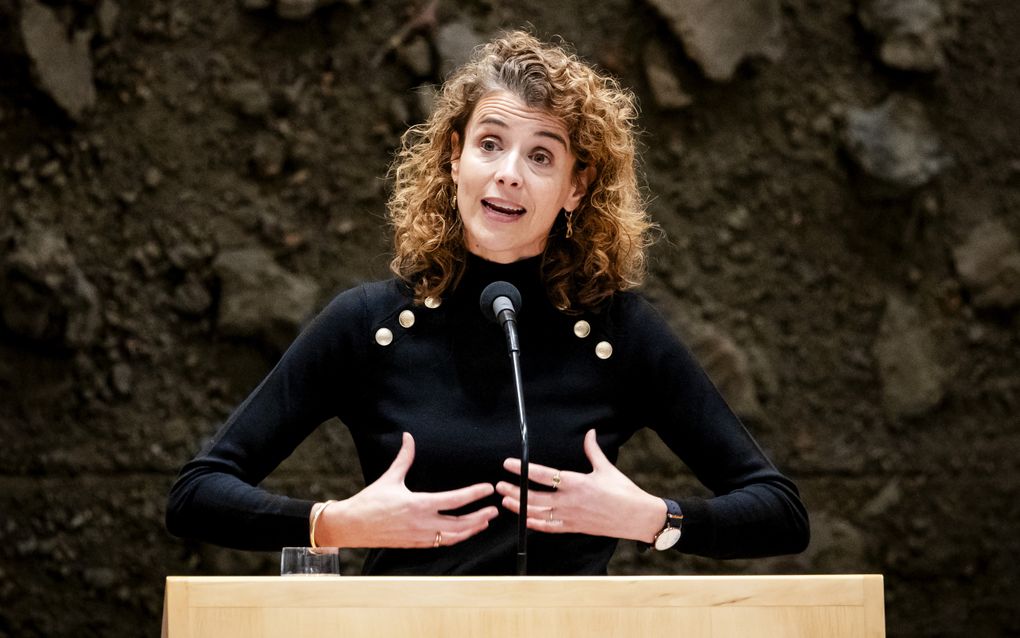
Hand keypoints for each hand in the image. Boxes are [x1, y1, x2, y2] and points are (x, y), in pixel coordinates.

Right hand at [316, 433, 497, 547]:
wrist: (352, 525)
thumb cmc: (370, 501)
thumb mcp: (390, 478)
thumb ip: (404, 458)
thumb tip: (409, 438)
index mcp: (418, 504)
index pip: (454, 500)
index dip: (474, 494)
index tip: (487, 489)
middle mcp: (422, 523)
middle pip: (460, 523)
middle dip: (480, 517)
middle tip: (494, 510)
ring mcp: (419, 536)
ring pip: (453, 537)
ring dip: (471, 530)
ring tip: (484, 522)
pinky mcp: (415, 544)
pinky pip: (441, 544)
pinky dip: (456, 538)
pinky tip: (463, 532)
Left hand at [496, 429, 665, 541]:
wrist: (637, 517)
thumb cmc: (623, 492)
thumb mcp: (606, 468)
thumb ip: (593, 451)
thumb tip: (590, 433)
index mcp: (577, 483)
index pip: (543, 474)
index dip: (523, 469)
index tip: (508, 464)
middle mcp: (570, 501)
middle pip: (534, 497)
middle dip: (515, 490)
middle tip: (499, 485)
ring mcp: (571, 517)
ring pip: (538, 514)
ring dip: (519, 507)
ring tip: (505, 500)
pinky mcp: (574, 528)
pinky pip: (549, 528)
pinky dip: (534, 524)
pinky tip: (524, 518)